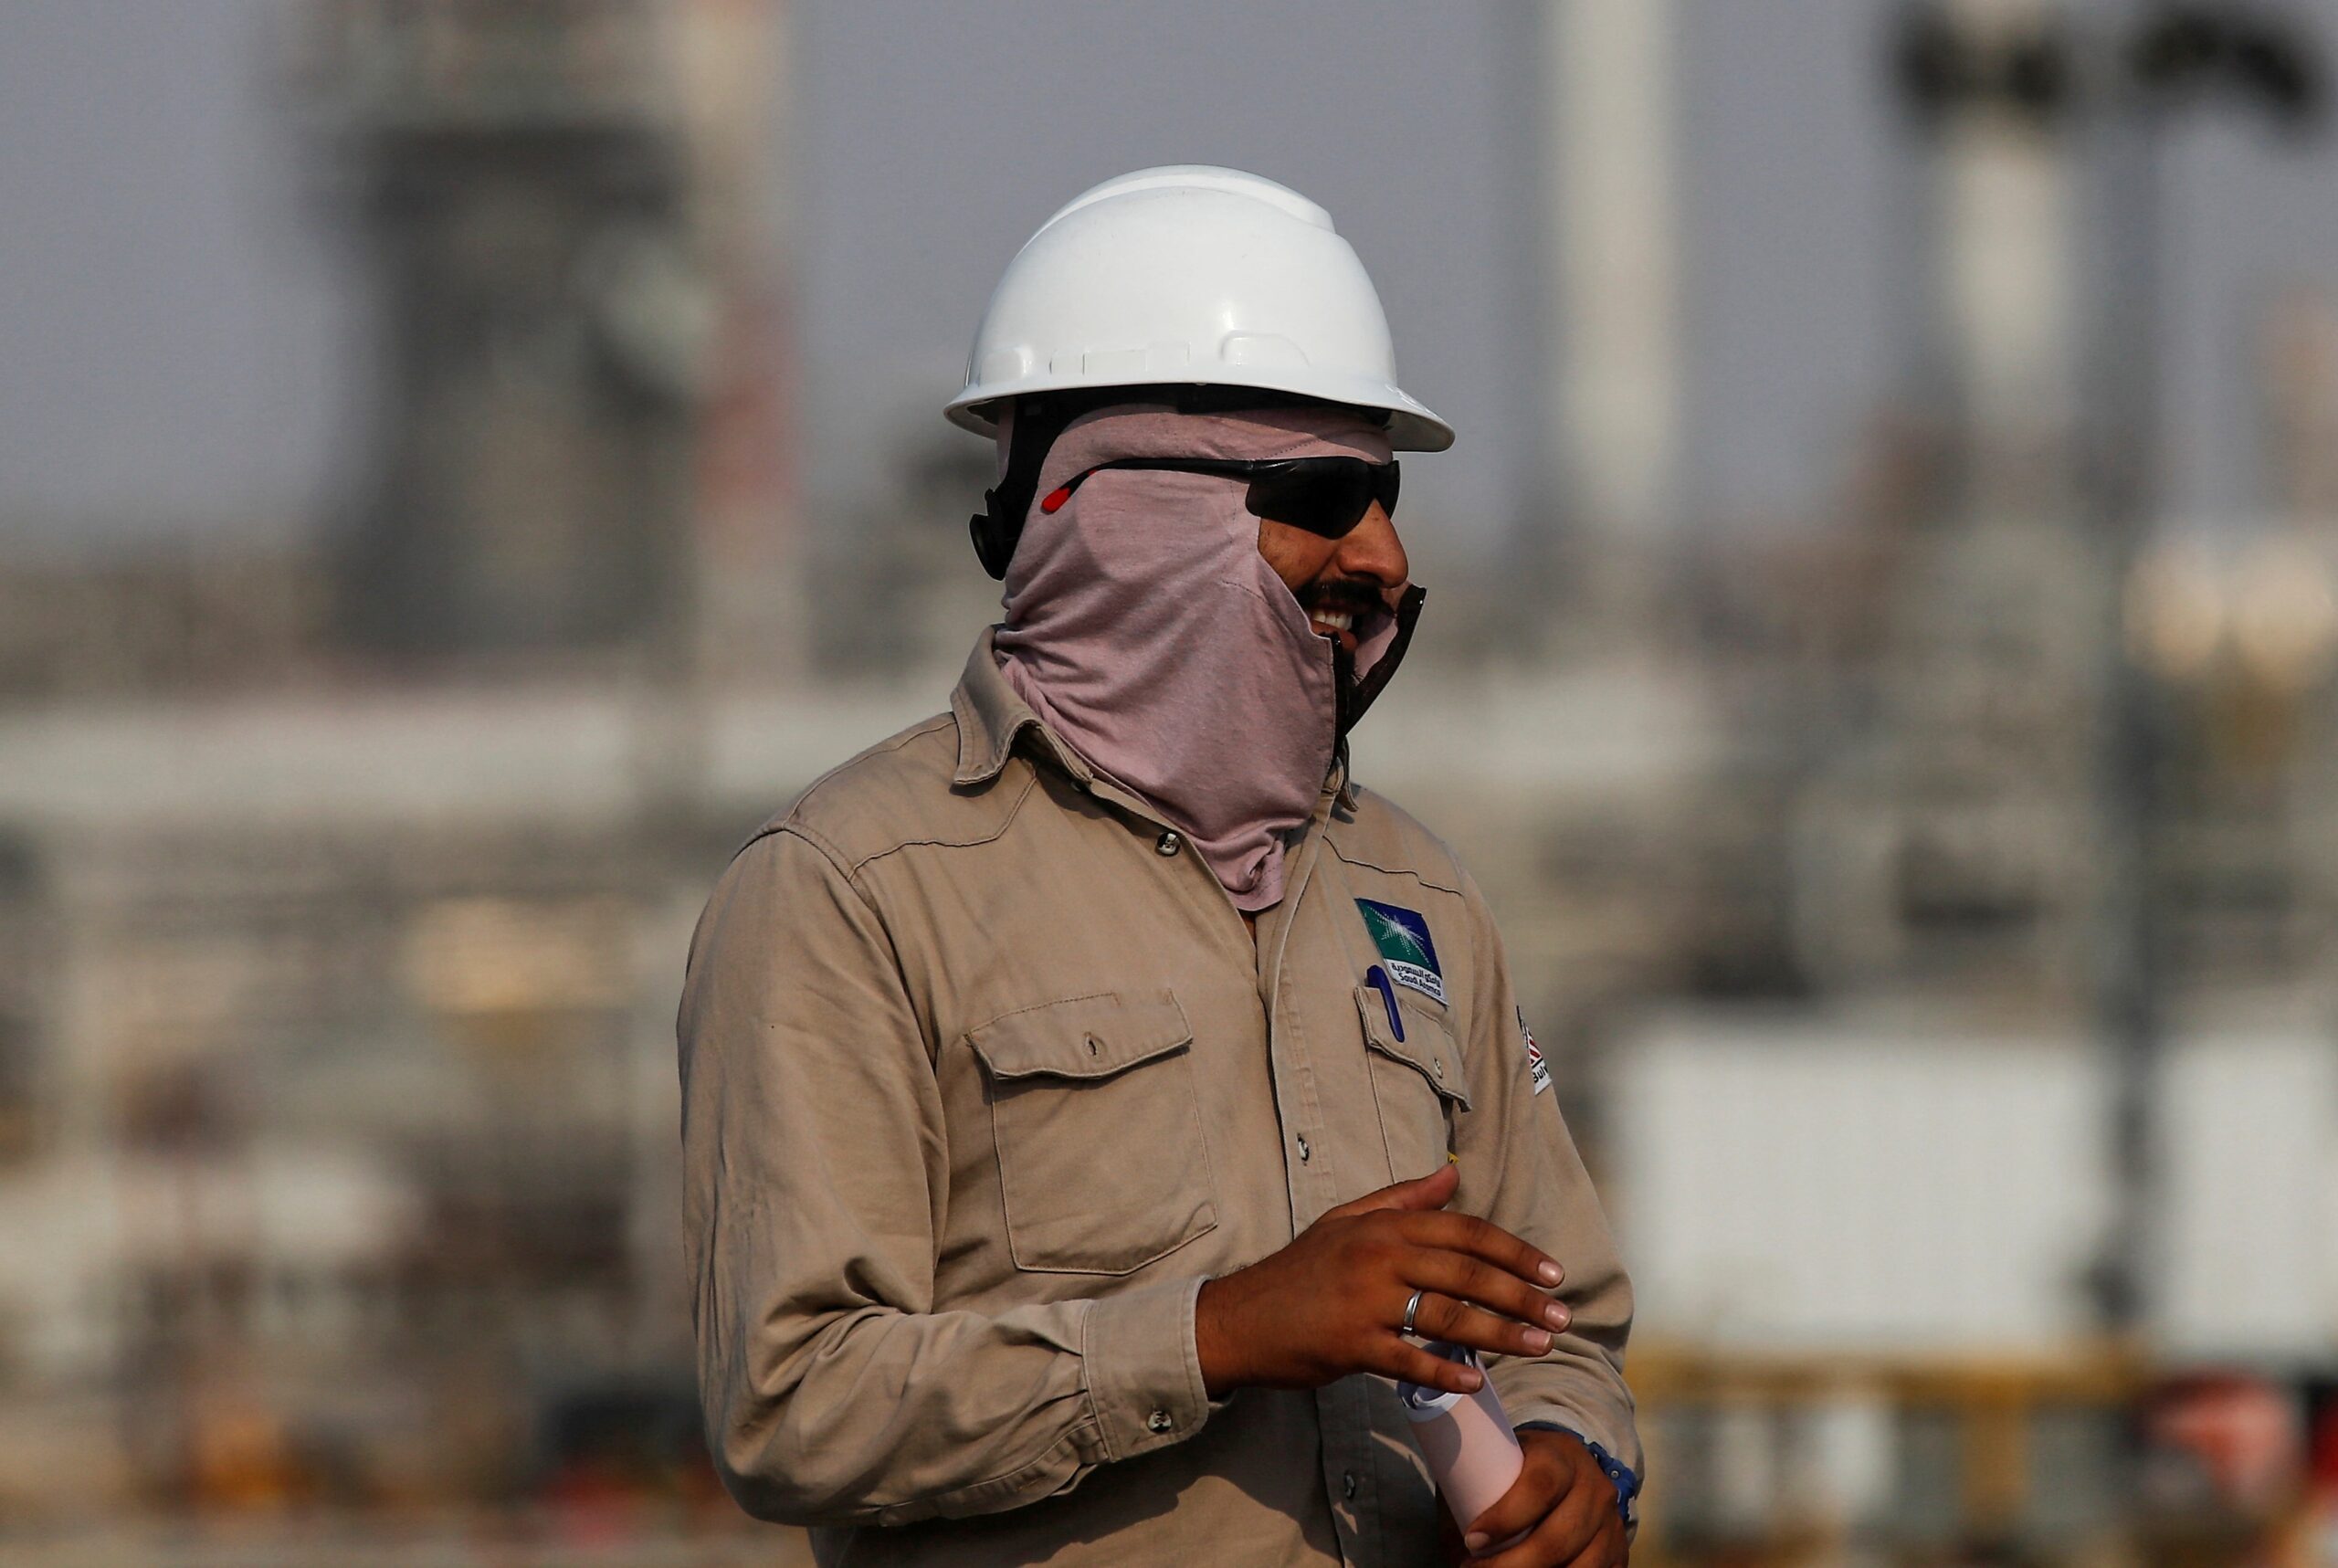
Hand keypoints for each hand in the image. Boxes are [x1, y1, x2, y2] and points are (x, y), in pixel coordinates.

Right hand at [1194, 1163, 1569, 1398]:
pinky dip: (1446, 1372)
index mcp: (1385, 1225)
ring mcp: (1365, 1302)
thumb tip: (1454, 1175)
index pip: (1466, 1232)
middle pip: (1467, 1273)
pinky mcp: (1352, 1345)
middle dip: (1522, 1297)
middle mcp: (1379, 1257)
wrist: (1241, 1316)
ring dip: (1501, 1334)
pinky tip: (1478, 1381)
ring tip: (1539, 1347)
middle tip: (1561, 1317)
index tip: (1553, 1274)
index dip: (1516, 1252)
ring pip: (1448, 1316)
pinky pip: (1409, 1360)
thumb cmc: (1300, 1268)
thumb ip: (1404, 1197)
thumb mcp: (1347, 1219)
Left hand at [1453, 1429, 1627, 1566]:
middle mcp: (1595, 1487)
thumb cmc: (1516, 1470)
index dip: (1505, 1518)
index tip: (1471, 1540)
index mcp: (1561, 1456)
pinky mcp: (1620, 1552)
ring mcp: (1612, 1522)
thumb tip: (1456, 1543)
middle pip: (1557, 1539)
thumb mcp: (1497, 1464)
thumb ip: (1474, 1492)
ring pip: (1580, 1567)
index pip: (1539, 1487)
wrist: (1566, 1470)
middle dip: (1512, 1565)